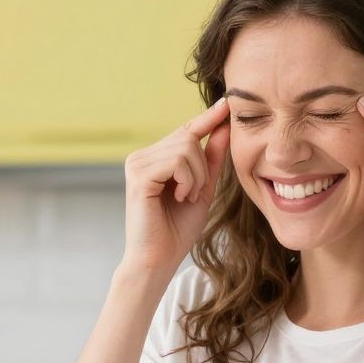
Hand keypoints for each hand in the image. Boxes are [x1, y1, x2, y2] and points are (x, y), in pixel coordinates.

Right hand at [121, 98, 231, 273]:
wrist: (159, 259)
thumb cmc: (177, 229)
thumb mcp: (202, 187)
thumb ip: (212, 157)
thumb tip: (225, 124)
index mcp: (154, 158)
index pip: (185, 131)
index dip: (207, 118)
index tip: (227, 103)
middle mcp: (141, 156)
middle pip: (189, 137)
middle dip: (203, 167)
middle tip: (193, 195)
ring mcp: (137, 163)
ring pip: (186, 147)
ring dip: (196, 177)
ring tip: (185, 198)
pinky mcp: (138, 175)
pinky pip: (177, 161)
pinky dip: (187, 181)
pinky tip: (178, 198)